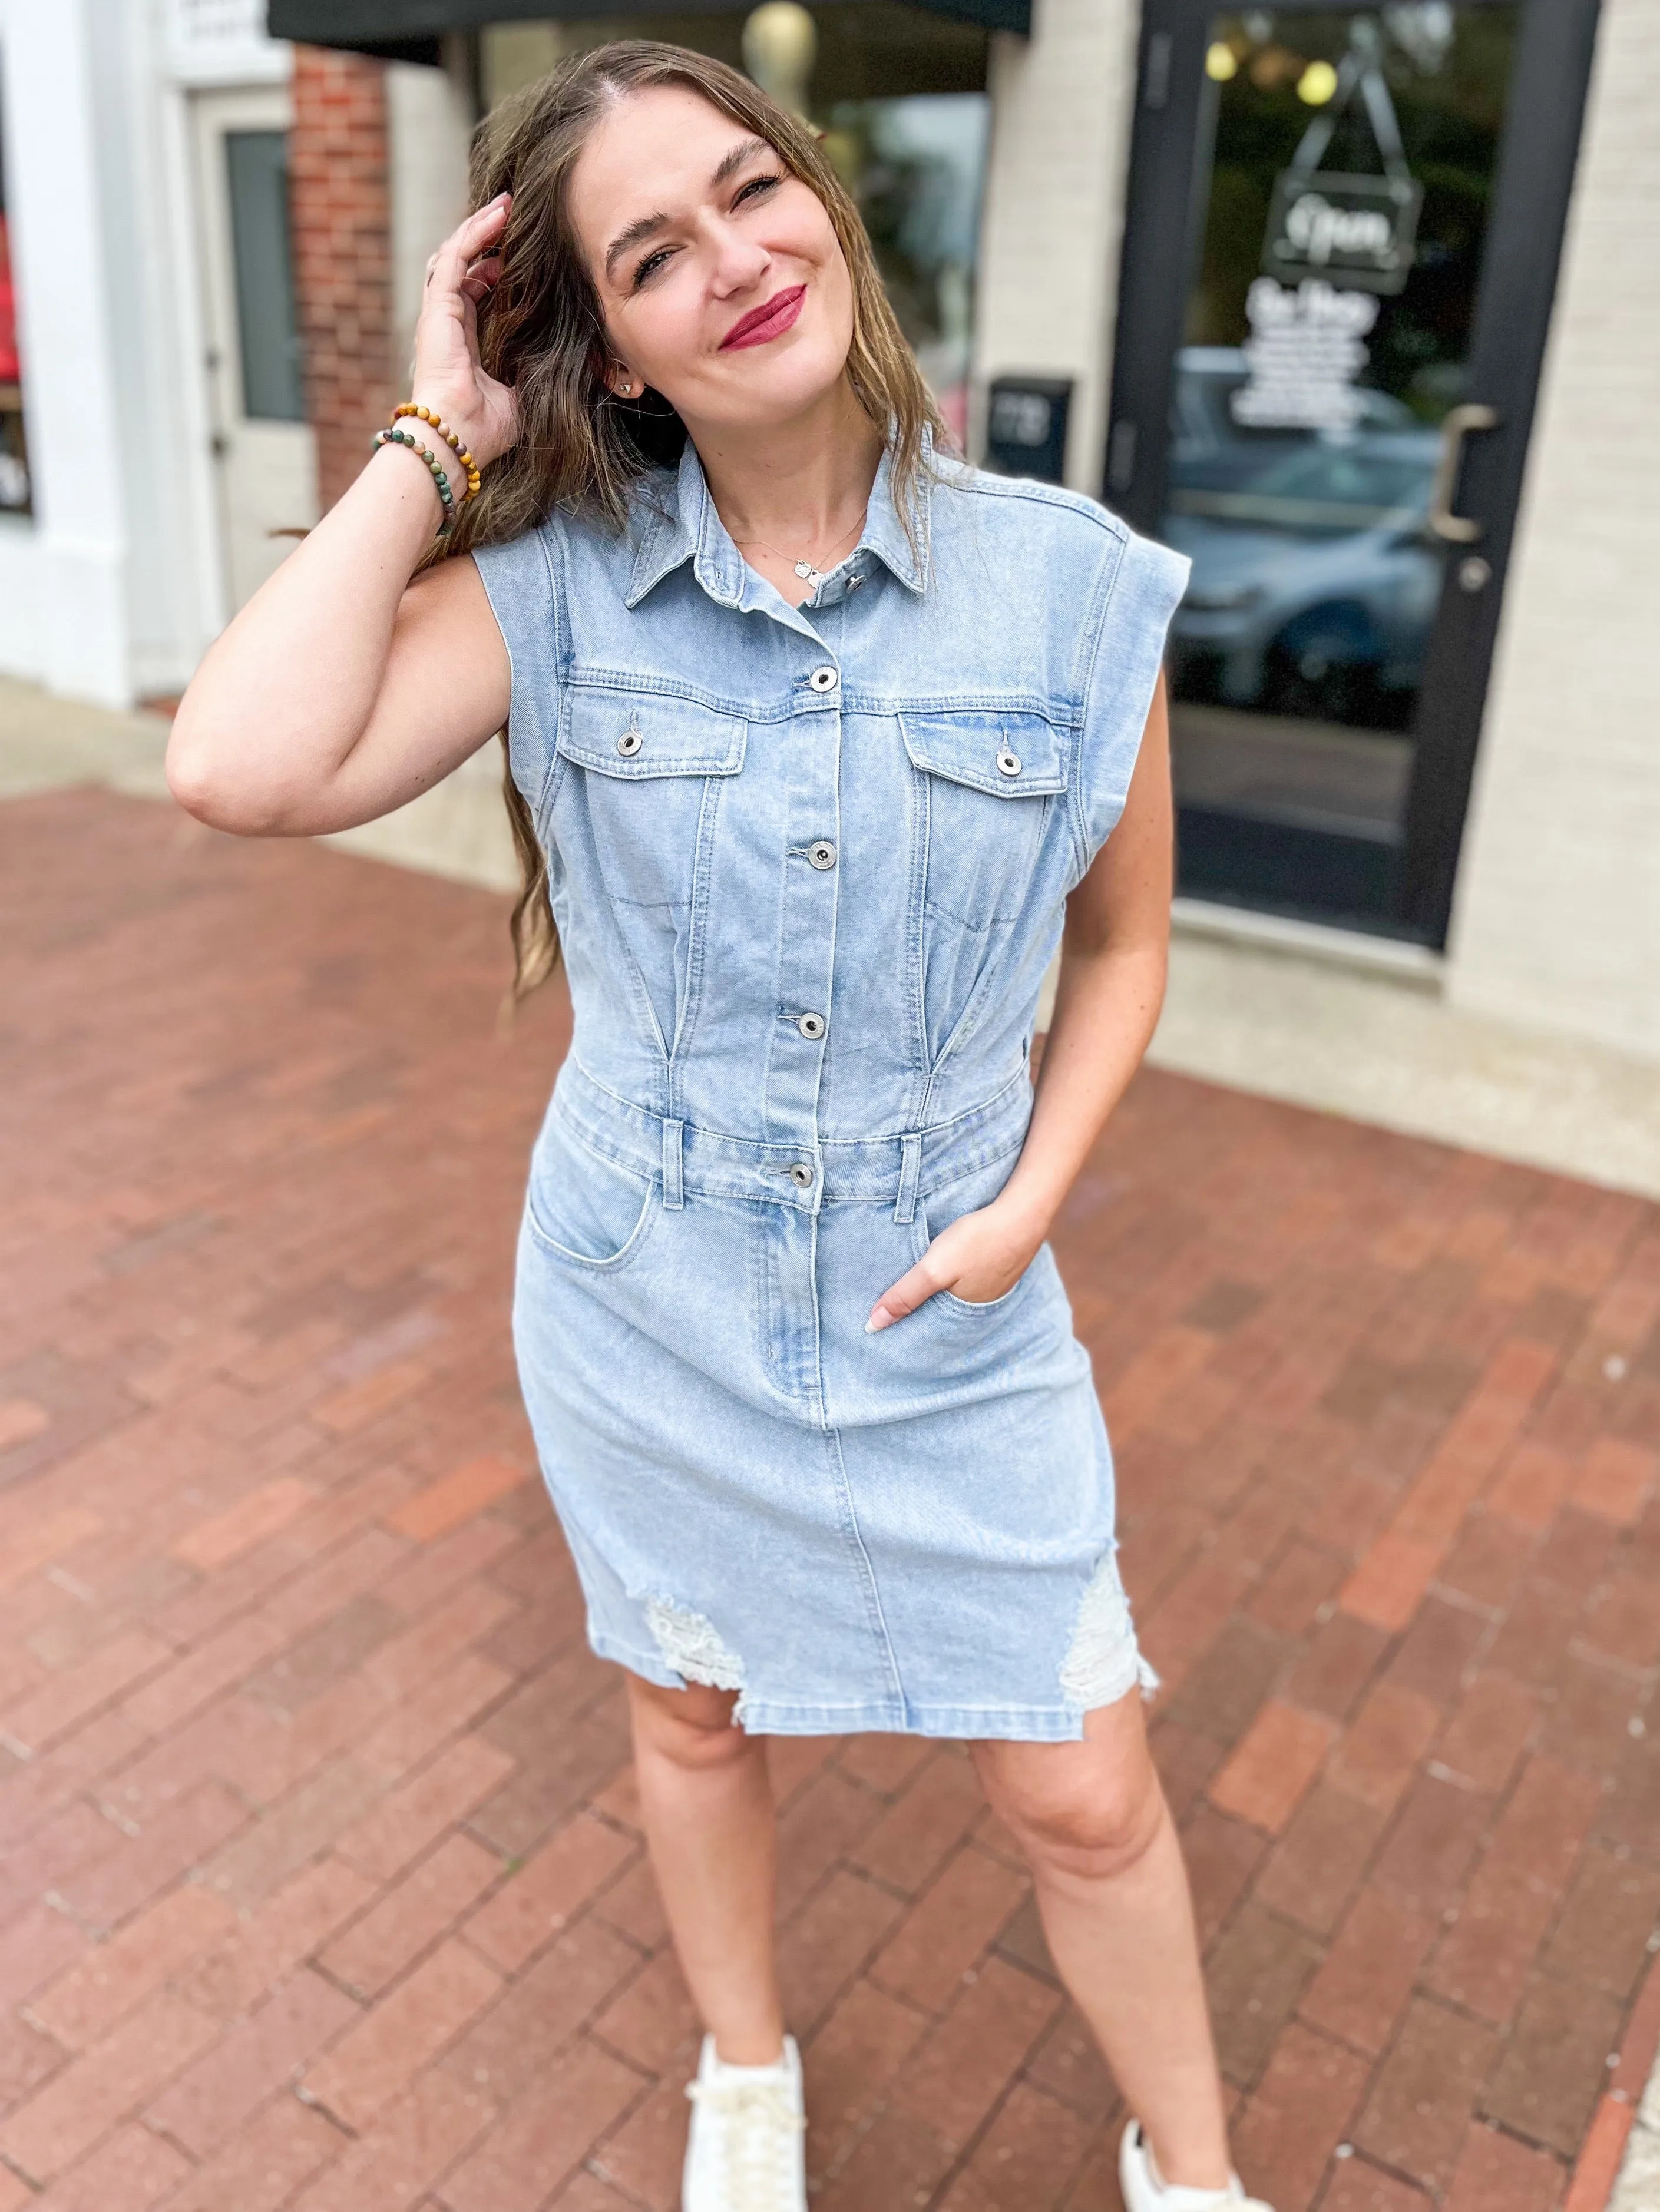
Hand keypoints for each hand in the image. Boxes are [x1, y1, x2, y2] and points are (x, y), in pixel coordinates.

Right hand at [409, 195, 519, 466]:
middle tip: (514, 216)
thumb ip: (540, 371)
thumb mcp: (524, 392)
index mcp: (463, 341)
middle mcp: (448, 322)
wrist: (458, 437)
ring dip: (480, 227)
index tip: (521, 253)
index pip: (475, 290)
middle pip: (463, 265)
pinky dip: (475, 234)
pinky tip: (497, 217)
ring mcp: (439, 313)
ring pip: (456, 254)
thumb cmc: (486, 428)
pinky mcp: (437, 307)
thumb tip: (582, 363)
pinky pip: (454, 257)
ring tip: (506, 206)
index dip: (494, 267)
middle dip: (487, 237)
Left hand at [866, 1198, 1045, 1331]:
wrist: (1023, 1213)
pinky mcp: (999, 1269)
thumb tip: (872, 1326)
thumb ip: (905, 1296)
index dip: (906, 1322)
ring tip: (918, 1281)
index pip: (927, 1327)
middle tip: (893, 1300)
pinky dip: (957, 1275)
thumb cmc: (979, 1241)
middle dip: (920, 1307)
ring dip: (940, 1289)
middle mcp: (980, 1307)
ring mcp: (993, 1288)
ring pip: (956, 1294)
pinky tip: (951, 1264)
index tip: (882, 1319)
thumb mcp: (934, 1269)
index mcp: (962, 1314)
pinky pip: (971, 1278)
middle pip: (941, 1311)